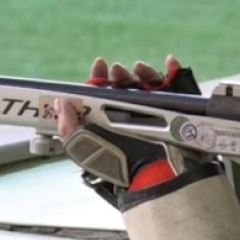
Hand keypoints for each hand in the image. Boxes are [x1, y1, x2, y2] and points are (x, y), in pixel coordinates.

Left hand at [56, 54, 197, 205]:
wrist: (154, 176)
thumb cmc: (120, 166)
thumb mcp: (85, 148)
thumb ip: (69, 129)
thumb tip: (60, 104)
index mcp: (110, 122)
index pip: (102, 94)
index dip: (99, 78)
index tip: (100, 64)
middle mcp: (132, 116)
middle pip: (125, 86)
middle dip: (120, 74)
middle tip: (117, 70)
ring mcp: (156, 113)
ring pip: (149, 84)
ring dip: (144, 71)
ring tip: (139, 68)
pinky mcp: (178, 110)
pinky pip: (176, 86)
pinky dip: (173, 71)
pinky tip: (169, 63)